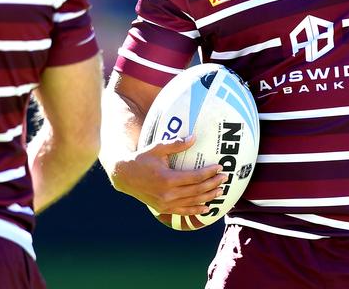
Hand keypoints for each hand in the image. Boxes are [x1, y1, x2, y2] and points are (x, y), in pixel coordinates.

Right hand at [109, 135, 225, 215]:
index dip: (209, 173)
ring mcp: (165, 204)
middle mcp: (168, 194)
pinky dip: (195, 210)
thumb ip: (176, 144)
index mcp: (167, 178)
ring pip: (192, 202)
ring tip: (220, 192)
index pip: (195, 177)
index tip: (219, 167)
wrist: (124, 176)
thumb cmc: (142, 159)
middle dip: (213, 184)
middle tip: (224, 178)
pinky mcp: (163, 209)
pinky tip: (206, 208)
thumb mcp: (157, 148)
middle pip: (197, 190)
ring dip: (208, 197)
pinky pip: (183, 211)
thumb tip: (194, 137)